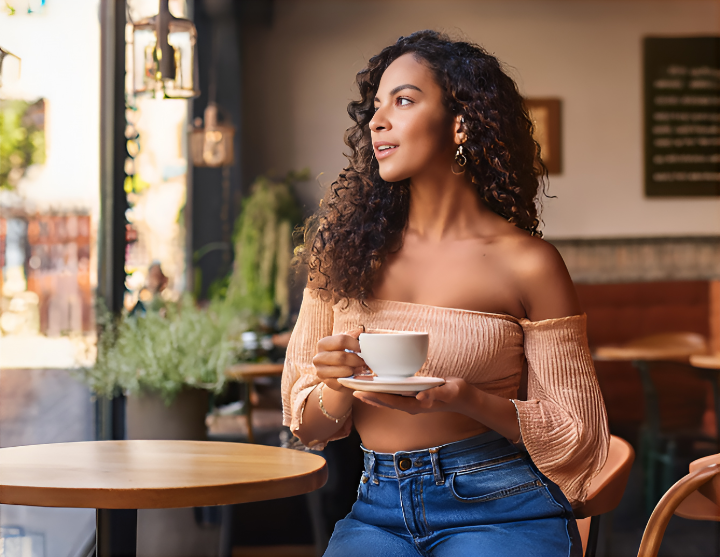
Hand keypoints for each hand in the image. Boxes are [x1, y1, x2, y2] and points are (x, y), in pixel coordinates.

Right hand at [312, 328, 365, 390]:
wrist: (339, 374)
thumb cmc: (344, 355)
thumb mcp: (347, 344)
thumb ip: (353, 336)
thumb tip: (360, 330)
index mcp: (323, 344)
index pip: (341, 340)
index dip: (355, 344)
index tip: (363, 348)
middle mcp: (318, 357)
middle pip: (342, 357)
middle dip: (356, 360)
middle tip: (364, 362)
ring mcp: (321, 371)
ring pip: (343, 370)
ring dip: (355, 370)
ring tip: (360, 368)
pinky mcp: (326, 383)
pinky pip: (342, 382)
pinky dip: (351, 379)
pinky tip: (354, 376)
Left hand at [353, 377, 470, 414]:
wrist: (464, 398)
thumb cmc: (456, 394)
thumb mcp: (448, 392)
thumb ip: (436, 395)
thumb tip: (420, 398)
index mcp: (415, 405)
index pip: (390, 401)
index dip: (374, 397)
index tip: (359, 392)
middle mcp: (410, 405)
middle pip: (384, 401)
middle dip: (367, 395)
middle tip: (350, 387)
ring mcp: (411, 402)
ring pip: (387, 399)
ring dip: (372, 393)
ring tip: (357, 386)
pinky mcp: (413, 396)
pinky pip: (394, 395)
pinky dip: (383, 390)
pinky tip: (376, 385)